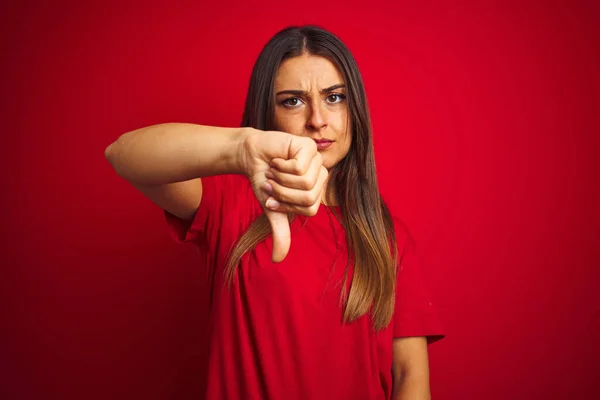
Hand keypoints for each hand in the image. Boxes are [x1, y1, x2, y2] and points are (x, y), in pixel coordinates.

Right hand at [242, 129, 327, 261]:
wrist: (251, 157)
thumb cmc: (264, 180)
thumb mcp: (272, 209)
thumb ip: (280, 232)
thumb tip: (278, 260)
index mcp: (317, 191)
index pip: (310, 209)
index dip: (288, 206)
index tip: (273, 198)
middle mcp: (321, 175)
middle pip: (308, 196)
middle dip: (283, 193)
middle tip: (273, 183)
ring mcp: (317, 160)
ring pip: (304, 181)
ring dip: (281, 179)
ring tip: (274, 171)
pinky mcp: (309, 146)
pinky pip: (298, 166)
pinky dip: (281, 166)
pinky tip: (277, 160)